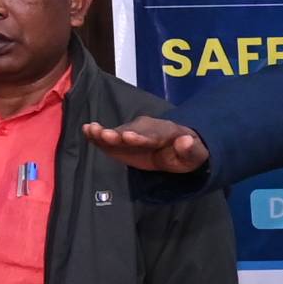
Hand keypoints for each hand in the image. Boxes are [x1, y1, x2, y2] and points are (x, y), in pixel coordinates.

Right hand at [81, 115, 212, 174]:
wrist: (176, 149)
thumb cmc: (188, 152)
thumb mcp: (196, 154)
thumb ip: (191, 149)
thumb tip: (186, 141)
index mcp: (165, 132)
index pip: (153, 135)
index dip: (142, 136)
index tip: (130, 137)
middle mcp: (146, 129)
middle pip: (132, 131)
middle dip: (120, 134)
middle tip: (107, 135)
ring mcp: (132, 133)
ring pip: (118, 132)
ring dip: (105, 133)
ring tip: (91, 131)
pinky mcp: (121, 141)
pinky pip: (110, 138)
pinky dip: (98, 135)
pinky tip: (86, 131)